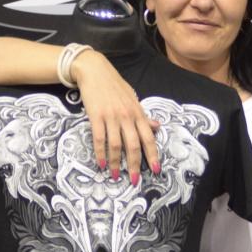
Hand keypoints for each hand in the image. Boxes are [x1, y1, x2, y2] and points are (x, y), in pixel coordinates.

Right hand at [71, 50, 160, 181]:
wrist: (95, 70)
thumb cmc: (115, 86)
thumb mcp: (133, 99)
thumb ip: (143, 115)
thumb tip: (157, 126)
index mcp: (138, 113)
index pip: (149, 138)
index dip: (152, 155)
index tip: (155, 170)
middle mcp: (127, 116)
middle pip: (133, 145)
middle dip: (135, 165)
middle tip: (134, 180)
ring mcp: (111, 116)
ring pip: (116, 145)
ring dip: (116, 163)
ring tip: (116, 175)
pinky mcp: (96, 116)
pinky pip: (99, 138)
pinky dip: (100, 153)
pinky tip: (101, 164)